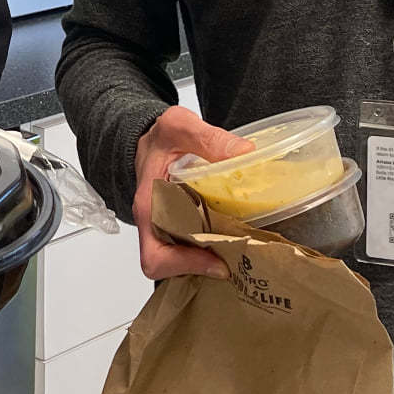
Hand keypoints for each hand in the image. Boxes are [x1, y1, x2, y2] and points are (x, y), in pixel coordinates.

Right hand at [133, 107, 253, 280]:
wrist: (150, 141)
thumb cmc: (159, 139)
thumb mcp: (179, 126)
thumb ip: (208, 137)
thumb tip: (244, 153)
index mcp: (149, 206)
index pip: (155, 255)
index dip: (184, 265)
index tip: (216, 261)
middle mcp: (155, 224)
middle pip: (171, 267)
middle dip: (205, 266)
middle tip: (239, 257)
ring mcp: (168, 230)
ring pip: (184, 262)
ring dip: (211, 261)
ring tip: (242, 250)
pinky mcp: (181, 229)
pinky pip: (194, 249)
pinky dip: (213, 249)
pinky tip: (235, 237)